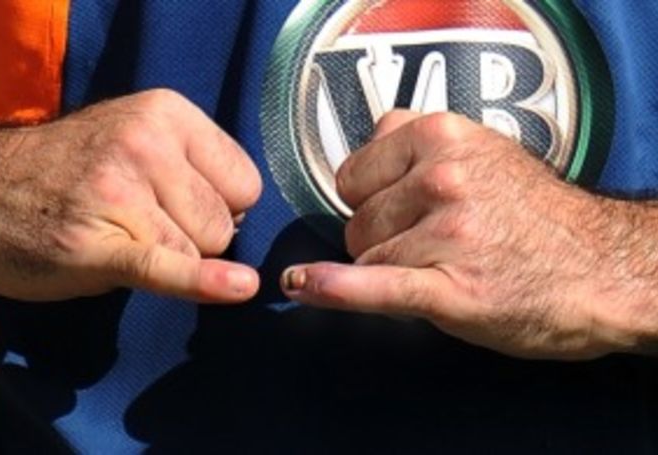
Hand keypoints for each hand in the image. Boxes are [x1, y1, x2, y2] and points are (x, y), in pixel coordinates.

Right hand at [0, 89, 261, 301]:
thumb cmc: (66, 169)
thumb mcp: (132, 134)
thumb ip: (190, 163)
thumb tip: (242, 216)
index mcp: (166, 112)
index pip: (244, 181)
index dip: (222, 205)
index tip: (183, 206)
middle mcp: (147, 144)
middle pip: (224, 223)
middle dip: (194, 236)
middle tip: (137, 222)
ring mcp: (121, 193)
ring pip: (199, 253)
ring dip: (169, 259)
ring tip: (116, 236)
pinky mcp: (100, 246)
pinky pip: (169, 267)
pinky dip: (203, 283)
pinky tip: (238, 289)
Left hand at [282, 111, 657, 358]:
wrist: (601, 270)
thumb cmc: (538, 217)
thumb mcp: (485, 149)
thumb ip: (419, 136)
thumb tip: (369, 137)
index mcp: (442, 137)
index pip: (353, 174)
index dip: (370, 199)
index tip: (397, 210)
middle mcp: (441, 178)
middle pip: (356, 219)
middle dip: (382, 238)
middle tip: (436, 244)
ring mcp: (444, 234)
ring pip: (366, 258)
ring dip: (393, 270)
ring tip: (448, 266)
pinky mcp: (448, 289)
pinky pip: (375, 286)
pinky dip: (335, 290)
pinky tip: (302, 286)